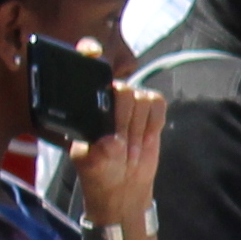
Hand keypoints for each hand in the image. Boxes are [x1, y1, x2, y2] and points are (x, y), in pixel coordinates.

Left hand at [64, 67, 162, 232]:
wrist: (122, 188)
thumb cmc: (99, 173)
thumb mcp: (90, 164)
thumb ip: (99, 153)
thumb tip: (113, 142)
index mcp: (83, 103)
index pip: (85, 69)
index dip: (88, 54)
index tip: (92, 51)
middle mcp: (106, 97)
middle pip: (122, 89)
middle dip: (123, 121)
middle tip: (120, 144)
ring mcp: (129, 103)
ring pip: (141, 100)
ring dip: (138, 129)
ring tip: (130, 148)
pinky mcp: (150, 111)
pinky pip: (157, 105)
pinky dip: (153, 124)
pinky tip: (144, 137)